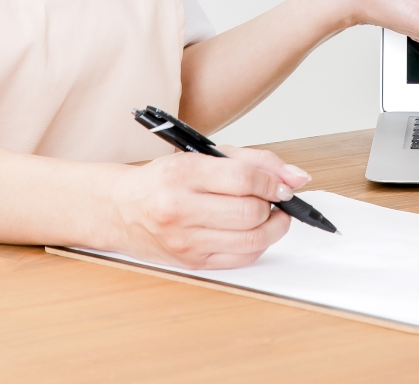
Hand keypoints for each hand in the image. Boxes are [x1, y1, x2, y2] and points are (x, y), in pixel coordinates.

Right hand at [108, 147, 306, 269]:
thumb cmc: (164, 180)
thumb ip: (254, 161)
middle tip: (274, 199)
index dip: (273, 182)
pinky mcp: (192, 263)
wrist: (121, 209)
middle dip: (274, 206)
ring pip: (252, 240)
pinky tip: (251, 230)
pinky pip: (242, 258)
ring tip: (267, 215)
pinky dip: (257, 243)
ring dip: (271, 227)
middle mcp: (180, 208)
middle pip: (251, 213)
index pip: (243, 180)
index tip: (280, 184)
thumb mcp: (203, 156)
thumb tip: (296, 177)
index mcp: (182, 173)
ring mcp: (186, 240)